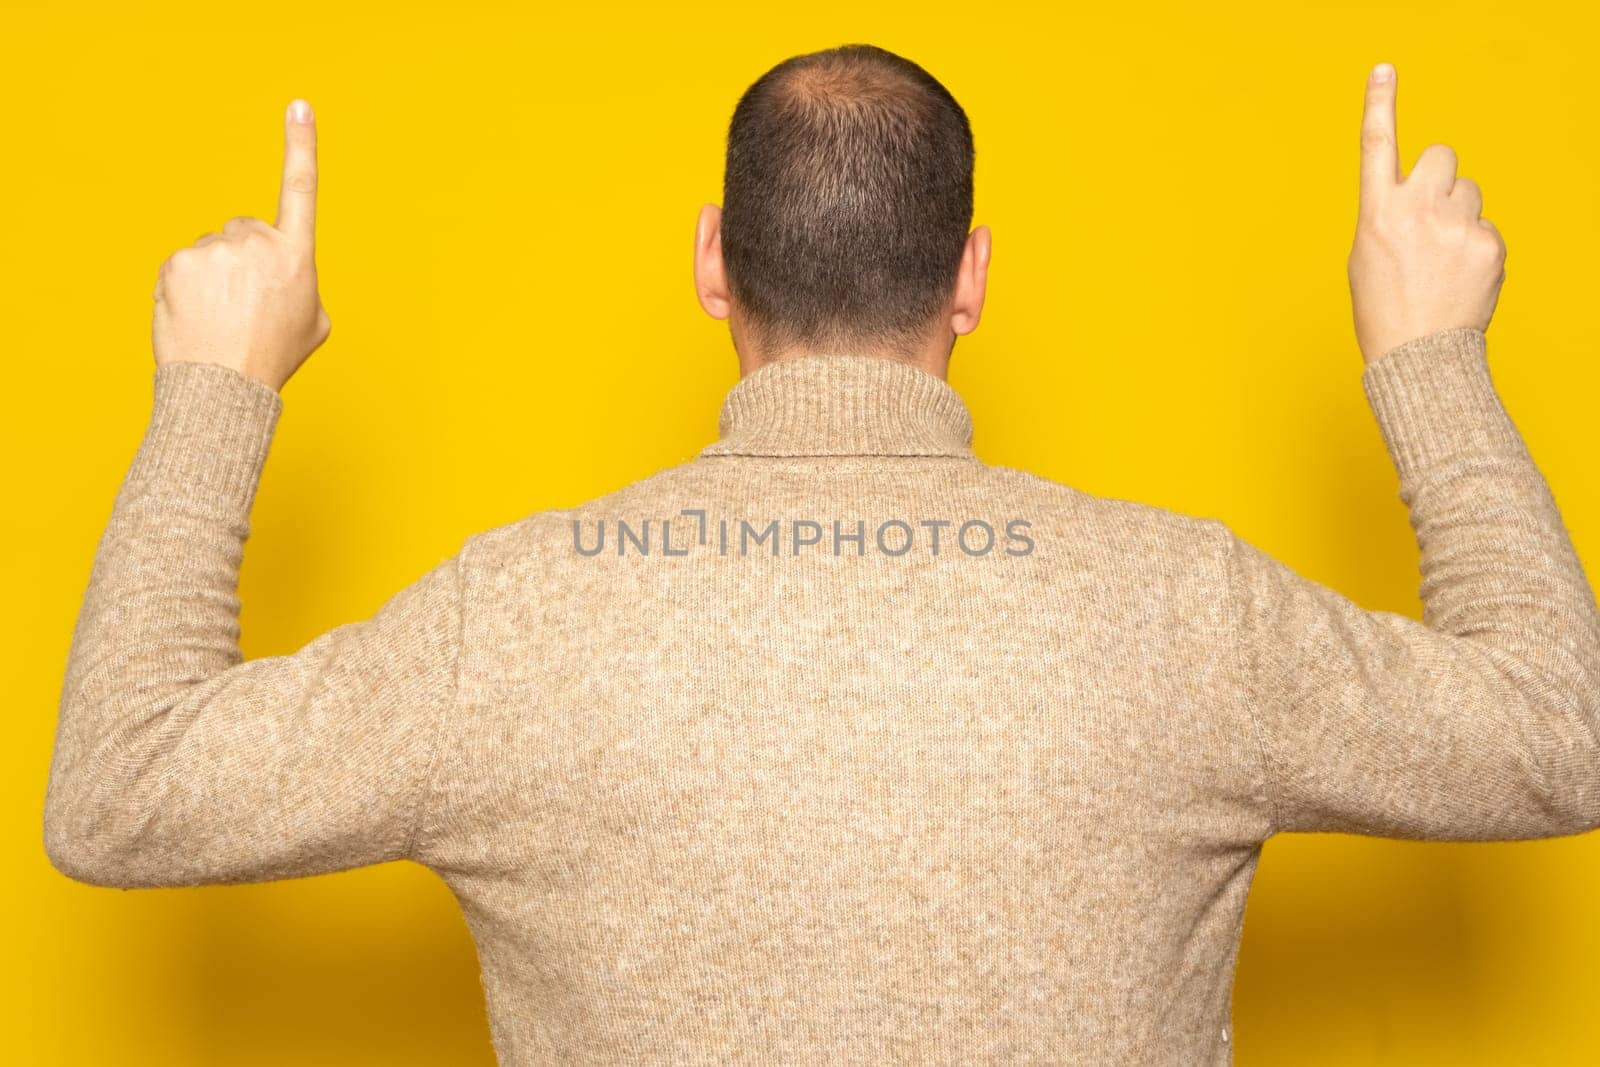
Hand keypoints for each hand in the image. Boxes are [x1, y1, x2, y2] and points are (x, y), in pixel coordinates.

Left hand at [151, 99, 329, 391]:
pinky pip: (184, 265)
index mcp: (296, 256)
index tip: (300, 107)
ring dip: (215, 275)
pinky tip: (197, 316)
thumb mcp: (313, 323)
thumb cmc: (273, 358)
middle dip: (244, 256)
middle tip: (246, 303)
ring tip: (220, 317)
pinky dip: (187, 287)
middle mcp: (257, 243)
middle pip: (246, 229)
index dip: (302, 145)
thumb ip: (302, 284)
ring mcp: (215, 250)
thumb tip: (282, 274)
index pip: (302, 189)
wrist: (224, 387)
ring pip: (213, 249)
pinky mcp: (179, 262)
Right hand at [1347, 63, 1505, 364]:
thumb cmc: (1384, 309)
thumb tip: (1423, 194)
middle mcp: (1417, 212)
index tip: (1383, 70)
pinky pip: (1485, 226)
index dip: (1380, 104)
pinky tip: (1459, 276)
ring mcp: (1456, 226)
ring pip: (1469, 190)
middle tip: (1431, 209)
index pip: (1376, 146)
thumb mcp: (1367, 255)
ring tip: (1443, 256)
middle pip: (1442, 155)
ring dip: (1459, 212)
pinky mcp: (1487, 244)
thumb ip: (1391, 213)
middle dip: (1440, 174)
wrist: (1419, 357)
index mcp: (1376, 214)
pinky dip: (1474, 246)